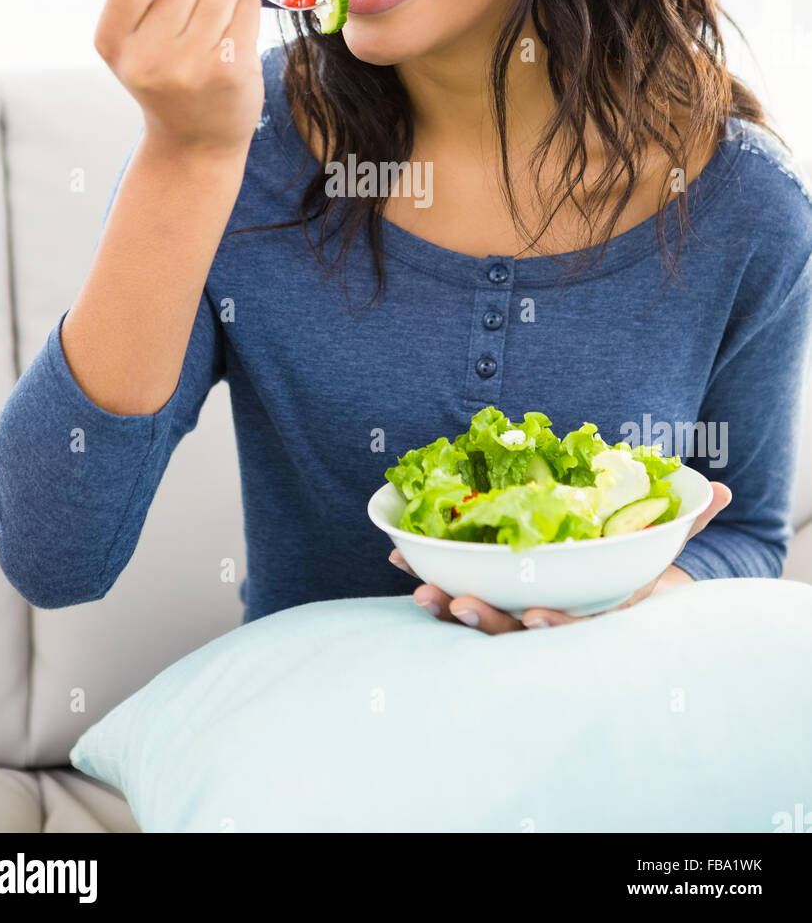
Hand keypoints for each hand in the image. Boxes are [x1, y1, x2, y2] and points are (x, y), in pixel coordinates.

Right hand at [94, 0, 263, 157]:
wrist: (195, 141)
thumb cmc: (167, 72)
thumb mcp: (138, 27)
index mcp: (111, 39)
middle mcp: (145, 56)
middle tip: (197, 12)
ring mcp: (188, 65)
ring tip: (217, 24)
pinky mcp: (228, 70)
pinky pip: (248, 4)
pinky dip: (247, 9)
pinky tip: (236, 36)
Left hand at [389, 481, 732, 634]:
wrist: (612, 588)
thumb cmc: (635, 567)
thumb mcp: (663, 545)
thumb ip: (688, 520)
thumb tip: (719, 490)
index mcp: (593, 614)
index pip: (574, 628)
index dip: (555, 624)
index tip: (538, 618)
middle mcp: (552, 620)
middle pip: (517, 632)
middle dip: (486, 620)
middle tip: (457, 602)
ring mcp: (516, 613)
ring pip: (480, 620)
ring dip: (449, 607)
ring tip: (423, 592)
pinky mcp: (488, 596)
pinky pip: (457, 593)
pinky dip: (431, 577)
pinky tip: (404, 562)